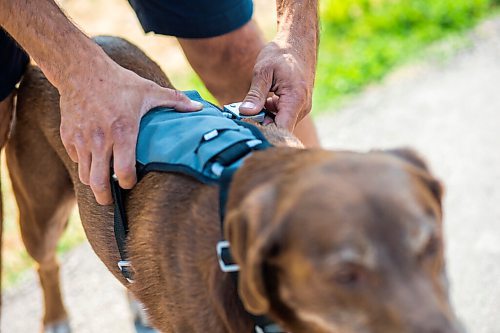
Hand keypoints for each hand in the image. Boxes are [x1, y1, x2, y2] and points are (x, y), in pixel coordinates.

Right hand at [59, 57, 202, 204]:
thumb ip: (175, 101)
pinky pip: (75, 159)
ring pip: (84, 175)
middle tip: (111, 200)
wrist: (81, 70)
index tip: (131, 183)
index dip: (129, 183)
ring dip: (94, 182)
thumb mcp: (149, 90)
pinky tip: (92, 158)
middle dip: (105, 197)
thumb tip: (199, 108)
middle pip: (98, 183)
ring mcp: (81, 139)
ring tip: (102, 181)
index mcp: (123, 132)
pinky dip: (83, 162)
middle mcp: (100, 140)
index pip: (124, 172)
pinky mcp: (68, 136)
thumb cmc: (119, 82)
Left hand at [239, 39, 314, 130]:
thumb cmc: (281, 54)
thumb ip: (255, 94)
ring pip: (279, 124)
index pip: (282, 130)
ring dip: (264, 119)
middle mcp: (302, 108)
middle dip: (261, 126)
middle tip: (242, 117)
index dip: (265, 133)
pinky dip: (269, 113)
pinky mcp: (296, 107)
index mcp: (295, 100)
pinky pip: (281, 117)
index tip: (247, 127)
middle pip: (279, 129)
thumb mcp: (263, 71)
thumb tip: (245, 112)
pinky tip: (260, 104)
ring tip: (250, 107)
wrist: (299, 42)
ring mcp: (301, 109)